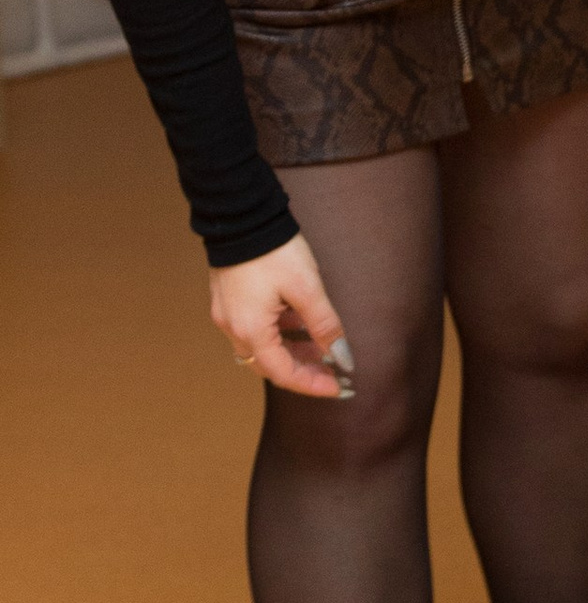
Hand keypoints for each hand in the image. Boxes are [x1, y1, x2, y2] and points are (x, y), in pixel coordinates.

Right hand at [208, 233, 350, 398]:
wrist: (241, 215)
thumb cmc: (274, 250)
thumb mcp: (307, 289)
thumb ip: (326, 326)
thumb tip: (343, 358)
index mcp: (250, 330)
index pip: (283, 372)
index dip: (311, 384)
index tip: (338, 387)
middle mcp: (233, 327)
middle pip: (270, 364)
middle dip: (303, 371)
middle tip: (333, 372)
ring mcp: (228, 314)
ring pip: (263, 347)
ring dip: (292, 351)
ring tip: (323, 348)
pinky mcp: (229, 300)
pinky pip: (255, 329)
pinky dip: (279, 333)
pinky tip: (301, 324)